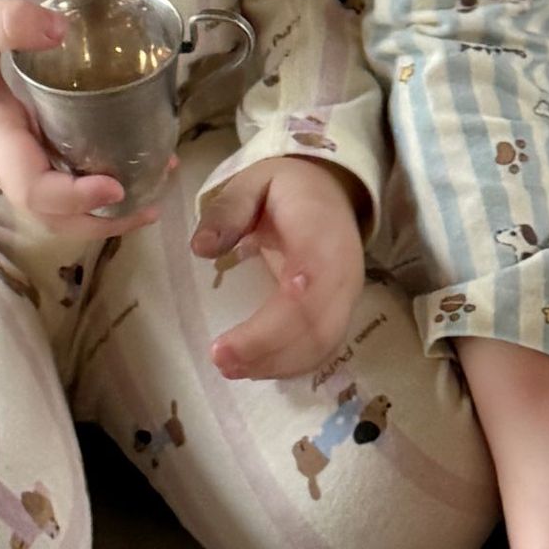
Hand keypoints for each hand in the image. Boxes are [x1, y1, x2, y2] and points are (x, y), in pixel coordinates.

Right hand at [0, 0, 164, 239]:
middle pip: (50, 213)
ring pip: (50, 202)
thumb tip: (63, 31)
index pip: (32, 187)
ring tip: (151, 188)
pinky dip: (84, 179)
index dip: (76, 196)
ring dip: (98, 207)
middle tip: (153, 200)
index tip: (116, 184)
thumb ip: (6, 23)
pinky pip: (48, 175)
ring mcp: (2, 154)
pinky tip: (117, 157)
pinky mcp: (7, 142)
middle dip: (101, 219)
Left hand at [190, 155, 366, 381]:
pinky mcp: (343, 311)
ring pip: (321, 343)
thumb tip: (200, 248)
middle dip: (267, 350)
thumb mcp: (253, 182)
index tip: (229, 342)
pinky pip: (324, 347)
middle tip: (219, 359)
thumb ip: (227, 210)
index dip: (275, 322)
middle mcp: (343, 270)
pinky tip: (255, 367)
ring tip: (229, 367)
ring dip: (276, 363)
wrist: (332, 188)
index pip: (307, 284)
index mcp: (321, 233)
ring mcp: (348, 294)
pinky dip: (291, 364)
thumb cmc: (288, 187)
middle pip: (315, 325)